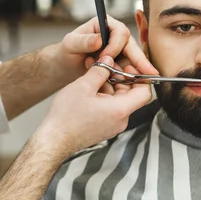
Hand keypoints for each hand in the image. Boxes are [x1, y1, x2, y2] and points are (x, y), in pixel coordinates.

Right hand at [36, 56, 153, 156]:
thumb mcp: (84, 86)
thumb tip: (108, 60)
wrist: (54, 139)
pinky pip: (111, 108)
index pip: (145, 92)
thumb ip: (100, 70)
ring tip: (94, 75)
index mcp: (120, 110)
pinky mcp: (104, 128)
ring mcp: (113, 126)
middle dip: (120, 78)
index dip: (140, 77)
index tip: (126, 66)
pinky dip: (104, 96)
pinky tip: (90, 88)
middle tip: (106, 66)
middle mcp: (121, 120)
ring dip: (110, 86)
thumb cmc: (67, 116)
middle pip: (131, 95)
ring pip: (119, 100)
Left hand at [53, 15, 157, 83]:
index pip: (119, 31)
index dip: (116, 44)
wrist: (66, 66)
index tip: (106, 56)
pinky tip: (134, 86)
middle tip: (148, 72)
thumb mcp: (70, 44)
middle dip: (139, 60)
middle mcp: (115, 36)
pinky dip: (131, 78)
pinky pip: (128, 70)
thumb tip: (99, 39)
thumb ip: (83, 41)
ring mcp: (119, 50)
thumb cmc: (66, 51)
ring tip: (143, 82)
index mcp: (104, 25)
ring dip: (136, 71)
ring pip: (133, 59)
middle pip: (131, 45)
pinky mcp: (119, 63)